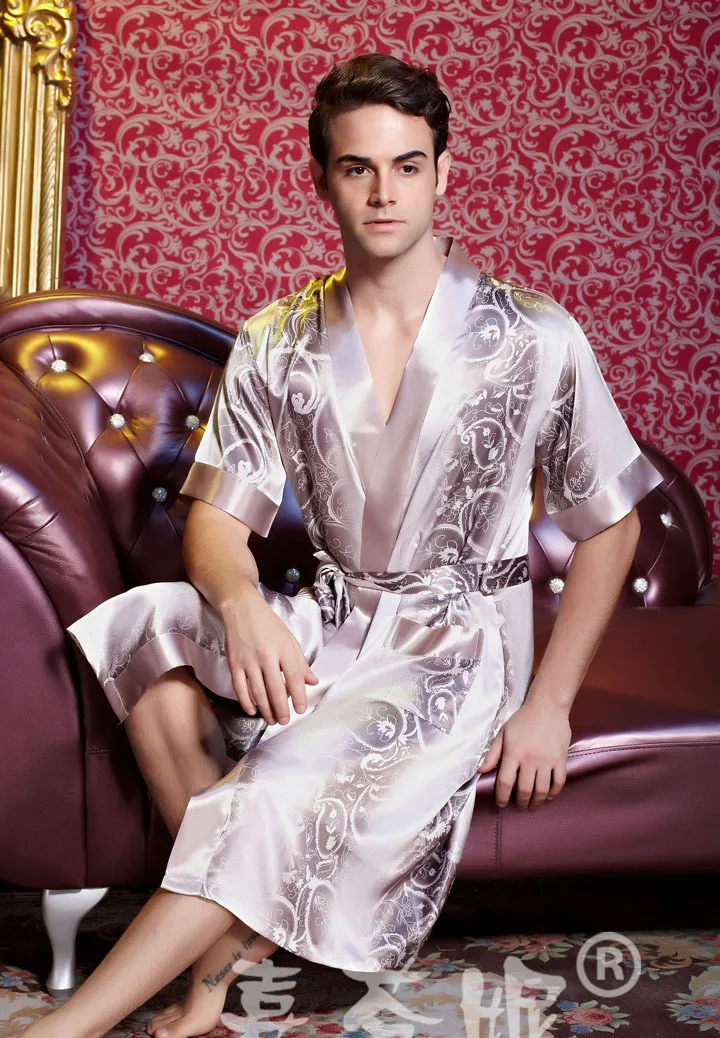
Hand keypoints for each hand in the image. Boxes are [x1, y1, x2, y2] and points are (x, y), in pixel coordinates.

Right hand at [220, 589, 318, 724]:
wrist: (241, 608)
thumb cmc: (268, 623)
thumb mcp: (289, 639)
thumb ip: (301, 662)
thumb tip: (312, 681)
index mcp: (284, 649)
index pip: (294, 678)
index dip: (299, 697)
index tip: (301, 710)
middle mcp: (267, 656)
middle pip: (276, 689)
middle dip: (282, 709)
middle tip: (285, 721)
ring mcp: (249, 661)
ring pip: (258, 692)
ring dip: (266, 709)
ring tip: (272, 720)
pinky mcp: (234, 663)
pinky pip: (240, 688)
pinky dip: (246, 702)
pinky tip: (253, 710)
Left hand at [476, 698, 570, 808]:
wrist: (547, 706)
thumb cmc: (523, 720)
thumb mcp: (503, 733)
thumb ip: (493, 753)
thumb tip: (482, 771)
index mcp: (513, 753)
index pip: (505, 783)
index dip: (502, 797)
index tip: (502, 804)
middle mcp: (530, 759)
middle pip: (524, 791)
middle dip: (521, 803)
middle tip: (519, 805)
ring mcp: (547, 760)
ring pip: (542, 790)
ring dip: (536, 802)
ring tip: (532, 804)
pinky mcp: (560, 759)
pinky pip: (559, 782)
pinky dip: (553, 793)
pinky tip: (548, 795)